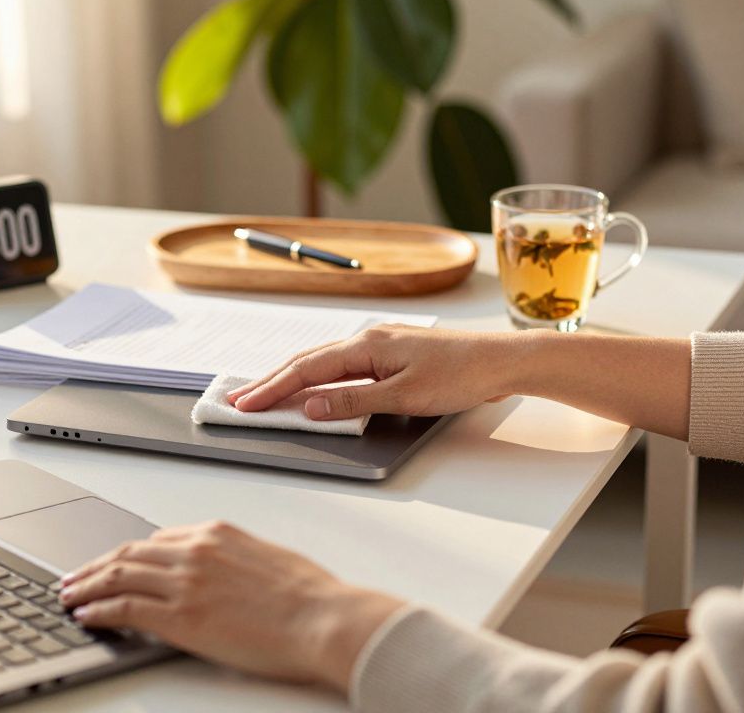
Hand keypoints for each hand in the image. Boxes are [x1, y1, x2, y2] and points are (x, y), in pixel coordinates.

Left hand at [59, 520, 404, 691]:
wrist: (322, 619)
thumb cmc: (309, 596)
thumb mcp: (267, 559)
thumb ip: (234, 560)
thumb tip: (220, 573)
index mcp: (216, 534)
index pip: (156, 541)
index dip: (128, 555)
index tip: (114, 564)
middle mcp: (195, 551)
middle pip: (128, 554)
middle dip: (95, 566)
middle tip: (74, 577)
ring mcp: (185, 583)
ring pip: (118, 576)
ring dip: (86, 585)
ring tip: (68, 595)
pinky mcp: (181, 617)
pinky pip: (125, 608)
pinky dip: (99, 609)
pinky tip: (86, 614)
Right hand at [228, 325, 524, 419]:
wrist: (504, 359)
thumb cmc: (462, 375)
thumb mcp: (404, 396)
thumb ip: (353, 402)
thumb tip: (310, 406)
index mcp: (367, 345)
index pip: (306, 369)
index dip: (272, 389)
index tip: (244, 404)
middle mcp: (369, 338)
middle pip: (308, 360)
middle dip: (271, 381)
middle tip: (239, 400)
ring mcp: (381, 343)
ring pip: (324, 360)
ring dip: (292, 377)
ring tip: (265, 392)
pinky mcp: (393, 352)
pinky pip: (343, 363)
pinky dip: (319, 375)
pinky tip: (314, 384)